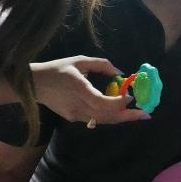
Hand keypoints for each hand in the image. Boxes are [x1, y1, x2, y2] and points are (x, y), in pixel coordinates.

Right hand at [32, 56, 151, 125]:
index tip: (130, 97)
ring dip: (120, 118)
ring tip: (136, 115)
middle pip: (107, 116)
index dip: (118, 102)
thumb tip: (120, 72)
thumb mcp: (79, 61)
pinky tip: (118, 111)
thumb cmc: (57, 69)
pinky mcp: (73, 118)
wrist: (35, 85)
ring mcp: (75, 114)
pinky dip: (108, 116)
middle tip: (145, 114)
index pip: (102, 102)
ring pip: (102, 120)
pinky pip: (94, 118)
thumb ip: (101, 65)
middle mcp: (78, 105)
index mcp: (79, 88)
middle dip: (128, 116)